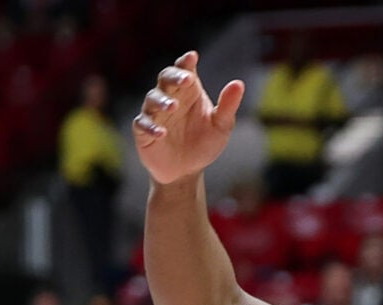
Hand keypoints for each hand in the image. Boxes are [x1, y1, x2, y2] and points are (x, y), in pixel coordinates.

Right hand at [133, 51, 246, 185]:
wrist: (187, 171)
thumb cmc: (204, 143)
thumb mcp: (221, 126)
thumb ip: (227, 106)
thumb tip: (238, 84)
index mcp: (188, 91)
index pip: (185, 70)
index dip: (186, 62)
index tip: (193, 57)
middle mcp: (169, 97)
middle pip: (166, 79)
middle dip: (175, 77)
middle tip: (186, 80)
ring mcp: (155, 113)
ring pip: (152, 99)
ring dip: (162, 101)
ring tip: (174, 107)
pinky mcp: (143, 130)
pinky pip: (143, 124)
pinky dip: (151, 127)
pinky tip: (162, 132)